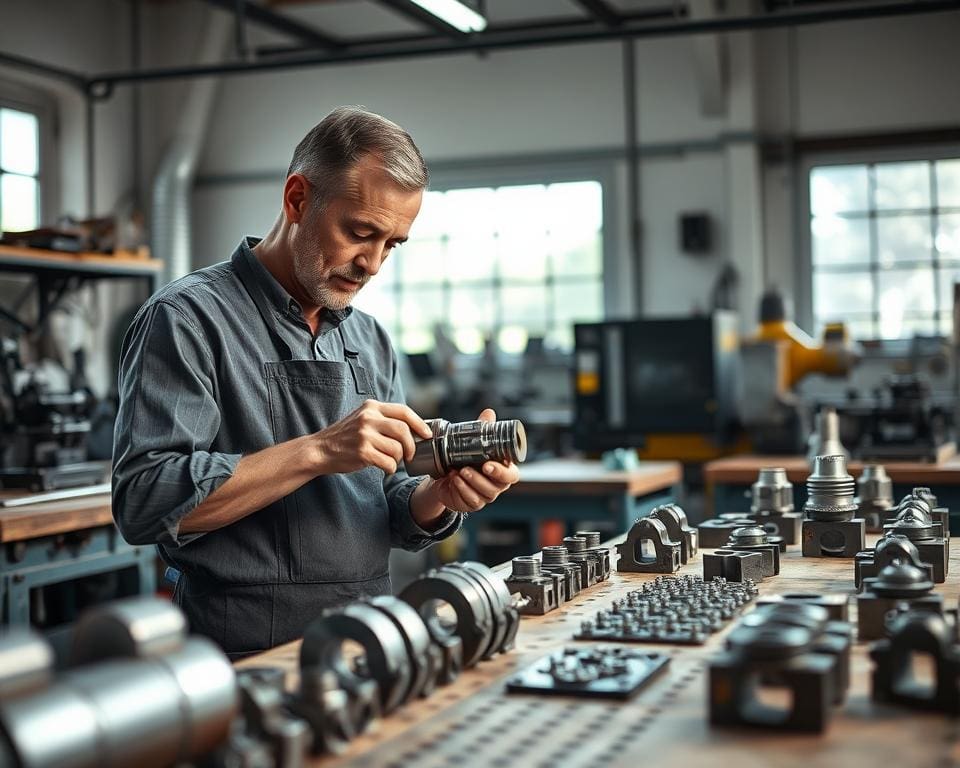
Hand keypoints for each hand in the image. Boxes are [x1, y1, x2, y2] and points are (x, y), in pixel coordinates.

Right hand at [312, 399, 431, 474]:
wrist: (320, 449)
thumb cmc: (345, 437)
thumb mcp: (363, 419)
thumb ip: (384, 419)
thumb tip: (414, 428)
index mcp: (371, 407)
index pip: (404, 411)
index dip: (419, 424)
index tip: (427, 435)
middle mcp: (368, 418)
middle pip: (403, 430)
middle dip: (411, 446)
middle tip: (409, 455)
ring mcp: (365, 435)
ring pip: (397, 448)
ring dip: (398, 459)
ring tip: (390, 460)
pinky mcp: (362, 451)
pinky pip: (388, 462)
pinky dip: (390, 468)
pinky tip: (384, 467)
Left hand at [411, 409, 520, 521]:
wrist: (445, 476)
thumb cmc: (465, 459)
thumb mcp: (473, 443)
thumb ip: (483, 430)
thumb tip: (489, 413)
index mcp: (503, 470)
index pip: (511, 474)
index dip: (502, 471)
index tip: (488, 465)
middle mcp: (497, 485)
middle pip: (498, 486)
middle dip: (482, 478)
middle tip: (469, 468)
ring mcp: (485, 496)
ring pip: (483, 493)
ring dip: (470, 482)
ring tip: (457, 471)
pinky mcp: (473, 503)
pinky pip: (470, 500)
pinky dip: (461, 489)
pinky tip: (453, 480)